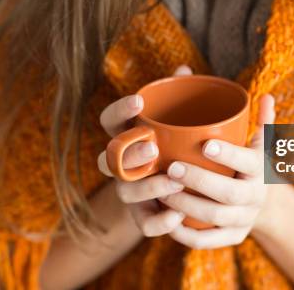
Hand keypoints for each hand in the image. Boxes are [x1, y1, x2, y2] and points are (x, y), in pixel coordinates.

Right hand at [97, 65, 192, 236]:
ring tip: (174, 180)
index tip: (138, 100)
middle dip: (129, 153)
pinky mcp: (142, 217)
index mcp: (125, 137)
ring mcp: (129, 192)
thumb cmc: (173, 147)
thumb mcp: (175, 122)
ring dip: (147, 186)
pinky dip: (159, 222)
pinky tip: (177, 216)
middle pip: (110, 160)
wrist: (180, 191)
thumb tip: (184, 70)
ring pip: (124, 192)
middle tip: (154, 146)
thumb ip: (176, 98)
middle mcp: (120, 166)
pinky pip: (143, 224)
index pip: (109, 121)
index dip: (118, 111)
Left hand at [157, 94, 275, 248]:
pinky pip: (207, 241)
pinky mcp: (232, 238)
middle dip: (199, 182)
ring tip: (162, 192)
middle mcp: (256, 196)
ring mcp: (244, 220)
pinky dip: (185, 234)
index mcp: (262, 169)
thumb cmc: (252, 164)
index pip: (249, 161)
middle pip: (229, 194)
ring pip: (215, 218)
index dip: (229, 155)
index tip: (205, 144)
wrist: (266, 204)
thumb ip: (261, 120)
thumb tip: (266, 96)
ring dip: (187, 206)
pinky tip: (167, 218)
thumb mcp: (260, 143)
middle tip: (172, 168)